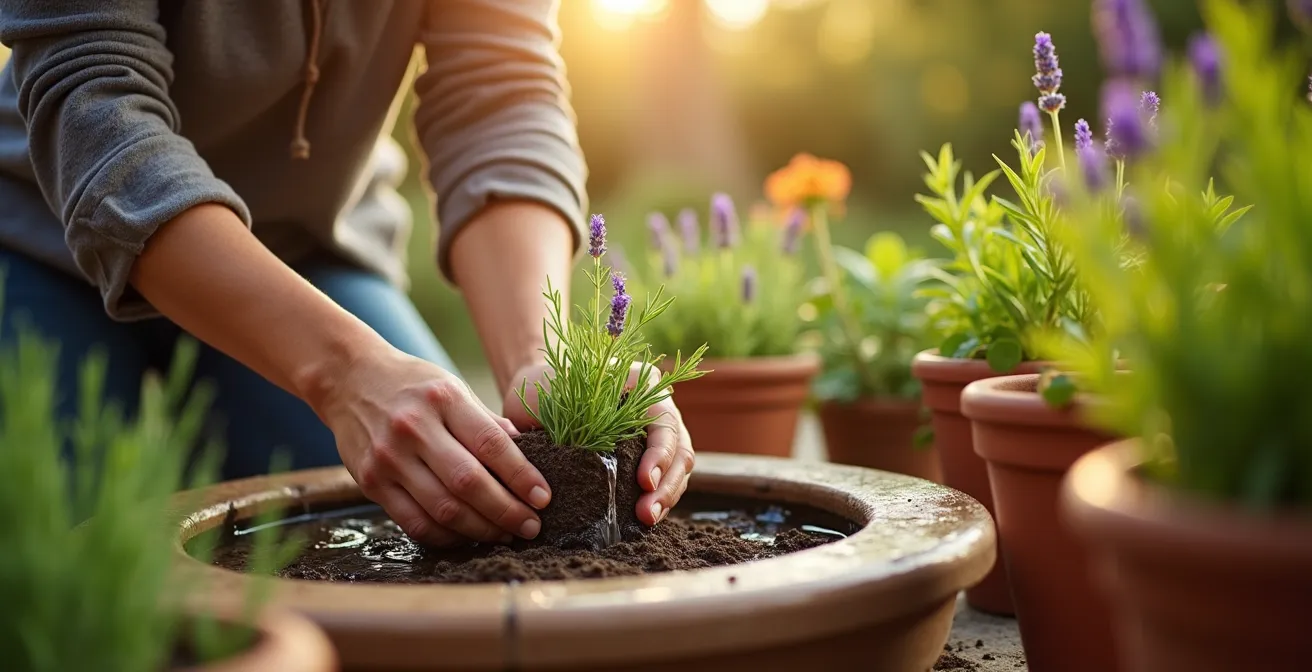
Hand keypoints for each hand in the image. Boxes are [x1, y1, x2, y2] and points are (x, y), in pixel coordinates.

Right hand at [312, 344, 552, 547]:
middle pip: (469, 483)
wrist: (349, 379)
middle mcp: (414, 428)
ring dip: (481, 529)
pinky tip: (468, 536)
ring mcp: (389, 458)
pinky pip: (415, 522)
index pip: (492, 445)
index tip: (543, 498)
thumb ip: (487, 423)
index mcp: (444, 399)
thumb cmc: (412, 385)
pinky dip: (447, 537)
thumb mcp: (453, 388)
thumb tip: (529, 458)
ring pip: (443, 509)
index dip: (522, 477)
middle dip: (507, 511)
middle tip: (531, 526)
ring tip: (505, 534)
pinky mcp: (370, 482)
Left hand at [504, 362, 693, 525]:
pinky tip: (640, 520)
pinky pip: (661, 482)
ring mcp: (653, 436)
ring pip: (676, 470)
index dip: (661, 454)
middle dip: (667, 485)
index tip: (644, 481)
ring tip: (647, 520)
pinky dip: (655, 500)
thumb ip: (574, 408)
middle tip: (647, 513)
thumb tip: (582, 448)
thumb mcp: (555, 388)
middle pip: (679, 450)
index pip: (665, 422)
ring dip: (665, 498)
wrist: (537, 395)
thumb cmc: (545, 387)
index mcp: (642, 385)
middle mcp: (656, 410)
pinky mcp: (643, 459)